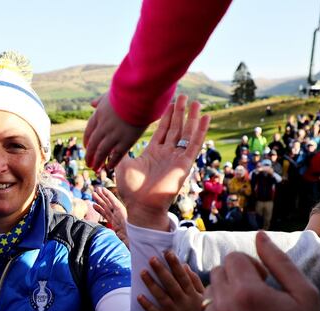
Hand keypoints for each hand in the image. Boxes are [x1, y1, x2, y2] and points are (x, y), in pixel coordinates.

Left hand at [84, 93, 144, 171]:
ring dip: (97, 162)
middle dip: (89, 155)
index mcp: (99, 114)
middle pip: (93, 144)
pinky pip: (116, 155)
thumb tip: (92, 103)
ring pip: (102, 152)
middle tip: (88, 163)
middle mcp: (104, 126)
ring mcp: (114, 134)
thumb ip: (101, 100)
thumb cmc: (128, 92)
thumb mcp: (110, 94)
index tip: (86, 147)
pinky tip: (108, 168)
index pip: (89, 131)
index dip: (87, 140)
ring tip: (95, 169)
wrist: (140, 94)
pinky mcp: (126, 140)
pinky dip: (111, 162)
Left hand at [91, 187, 127, 245]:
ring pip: (107, 203)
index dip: (100, 209)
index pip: (107, 214)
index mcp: (117, 224)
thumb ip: (118, 240)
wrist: (138, 239)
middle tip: (94, 193)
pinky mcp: (120, 210)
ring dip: (101, 197)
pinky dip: (108, 195)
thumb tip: (112, 244)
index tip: (94, 205)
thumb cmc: (132, 243)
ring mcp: (119, 214)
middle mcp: (118, 217)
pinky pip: (113, 202)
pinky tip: (103, 190)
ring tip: (94, 191)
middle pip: (106, 207)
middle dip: (100, 199)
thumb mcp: (123, 242)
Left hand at [116, 95, 210, 230]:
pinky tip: (205, 118)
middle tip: (183, 96)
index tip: (170, 102)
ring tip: (195, 102)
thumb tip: (114, 143)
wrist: (140, 206)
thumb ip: (122, 152)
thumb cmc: (131, 190)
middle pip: (175, 128)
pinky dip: (200, 131)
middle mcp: (166, 154)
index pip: (162, 130)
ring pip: (186, 134)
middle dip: (179, 112)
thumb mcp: (123, 165)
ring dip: (191, 118)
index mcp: (152, 153)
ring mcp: (176, 158)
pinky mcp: (184, 164)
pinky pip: (194, 144)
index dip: (166, 116)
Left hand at [138, 251, 204, 310]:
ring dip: (152, 284)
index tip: (167, 253)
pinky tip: (139, 297)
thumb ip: (195, 282)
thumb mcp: (204, 297)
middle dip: (161, 271)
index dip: (175, 265)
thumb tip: (185, 266)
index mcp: (193, 295)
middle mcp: (184, 303)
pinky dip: (148, 306)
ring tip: (142, 272)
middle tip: (152, 259)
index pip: (183, 277)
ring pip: (162, 297)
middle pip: (171, 284)